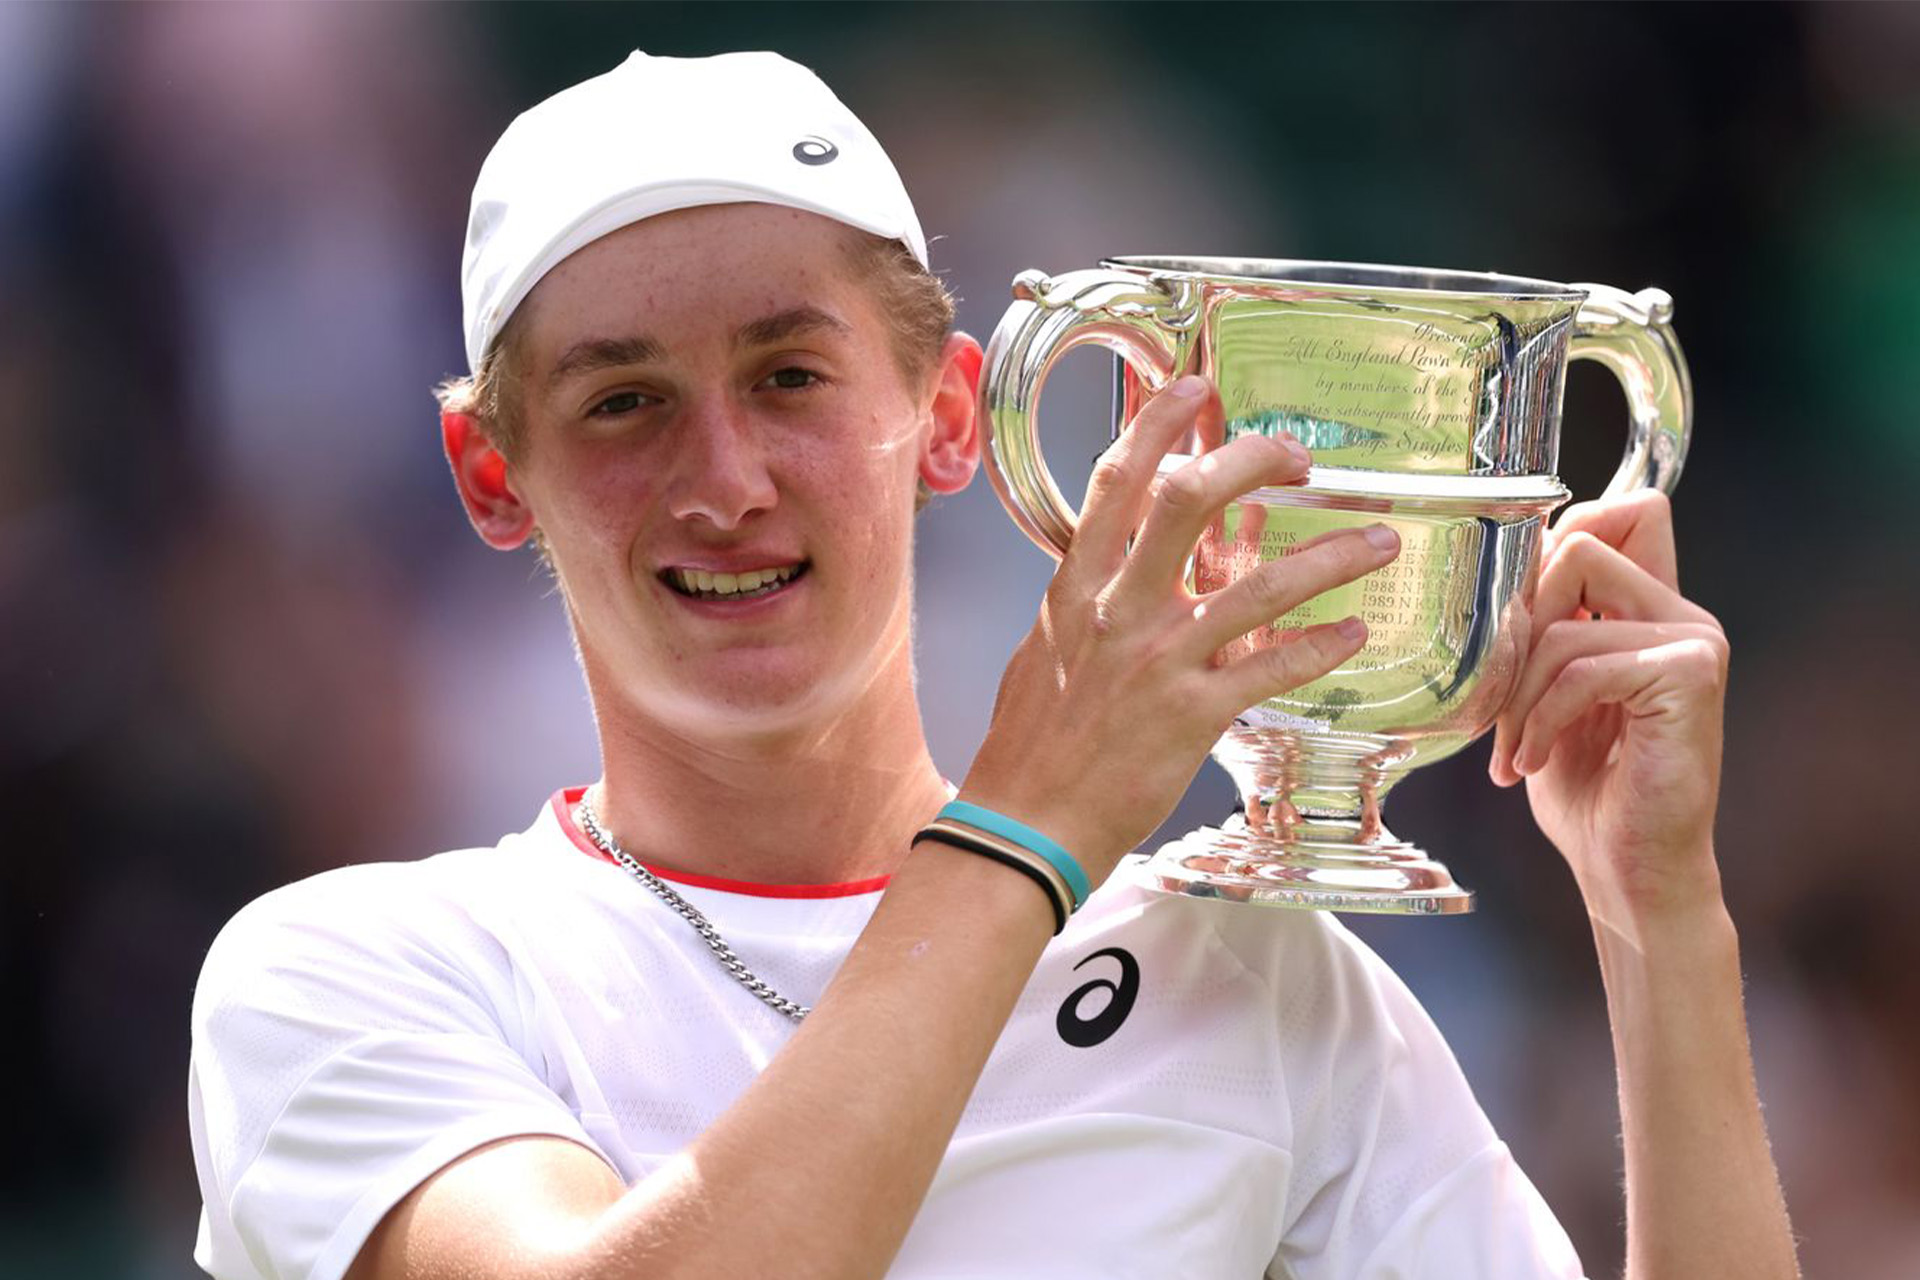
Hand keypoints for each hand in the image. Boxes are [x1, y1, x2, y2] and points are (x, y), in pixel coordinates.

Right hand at [961, 376, 1398, 882]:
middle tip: (1296, 456)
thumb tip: (1110, 570)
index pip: (1115, 482)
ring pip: (1258, 586)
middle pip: (1189, 500)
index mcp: (1076, 589)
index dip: (1156, 423)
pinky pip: (1274, 668)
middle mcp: (1118, 612)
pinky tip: (1351, 633)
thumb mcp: (1042, 651)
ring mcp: (1159, 661)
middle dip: (1250, 461)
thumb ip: (1083, 604)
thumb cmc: (1029, 745)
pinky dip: (1321, 647)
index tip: (1194, 388)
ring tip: (1377, 541)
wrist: (1025, 823)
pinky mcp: (1193, 714)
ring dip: (1330, 557)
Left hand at [1488, 489, 1729, 924]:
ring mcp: (1693, 641)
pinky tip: (1532, 763)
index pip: (1623, 509)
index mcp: (1653, 607)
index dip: (1557, 536)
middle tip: (1500, 694)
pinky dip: (1539, 720)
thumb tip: (1500, 567)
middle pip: (1578, 544)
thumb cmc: (1585, 786)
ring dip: (1516, 695)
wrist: (1627, 867)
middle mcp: (1682, 613)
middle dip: (1516, 621)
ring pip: (1562, 622)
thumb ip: (1545, 626)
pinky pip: (1580, 668)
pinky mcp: (1688, 676)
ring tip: (1514, 749)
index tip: (1515, 614)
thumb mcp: (1546, 691)